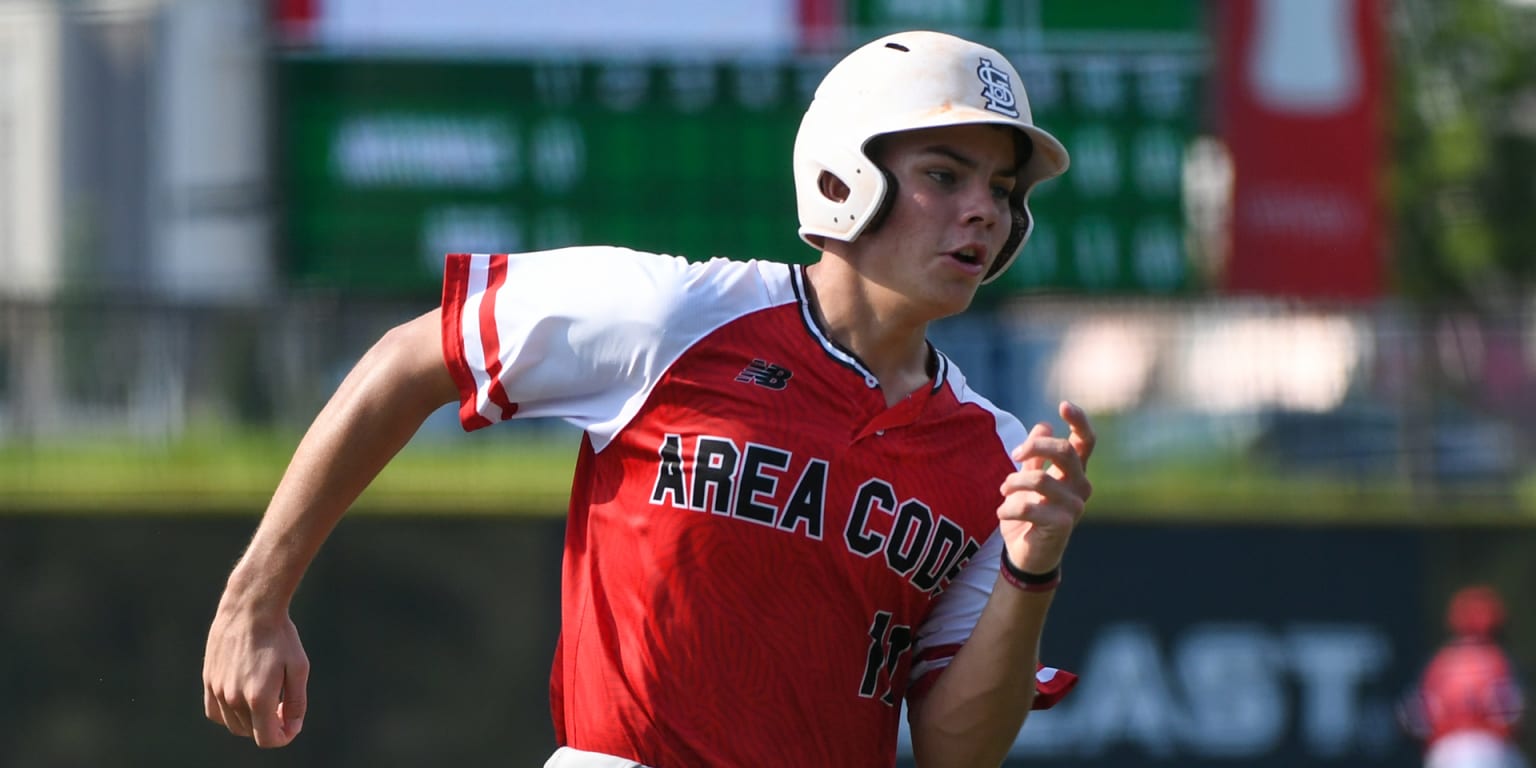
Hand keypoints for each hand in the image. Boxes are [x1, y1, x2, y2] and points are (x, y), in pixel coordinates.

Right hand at [203, 593, 308, 747]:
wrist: (251, 607)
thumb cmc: (280, 636)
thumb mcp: (299, 667)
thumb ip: (296, 703)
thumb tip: (291, 728)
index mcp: (259, 697)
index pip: (267, 739)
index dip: (283, 736)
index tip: (291, 723)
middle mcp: (233, 697)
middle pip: (251, 732)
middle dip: (269, 725)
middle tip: (282, 704)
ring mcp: (217, 689)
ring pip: (233, 724)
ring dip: (251, 720)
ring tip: (266, 697)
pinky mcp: (208, 679)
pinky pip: (215, 712)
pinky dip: (229, 713)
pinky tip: (243, 698)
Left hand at [997, 401, 1094, 573]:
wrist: (1026, 555)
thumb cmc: (1028, 515)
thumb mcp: (1027, 481)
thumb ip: (1035, 456)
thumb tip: (1043, 425)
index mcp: (1073, 472)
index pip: (1085, 441)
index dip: (1079, 421)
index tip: (1064, 404)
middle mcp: (1080, 486)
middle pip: (1065, 451)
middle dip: (1035, 446)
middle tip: (1015, 454)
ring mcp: (1075, 506)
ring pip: (1041, 479)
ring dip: (1013, 482)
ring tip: (1003, 491)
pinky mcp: (1063, 524)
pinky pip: (1029, 506)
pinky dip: (1008, 507)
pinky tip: (1002, 514)